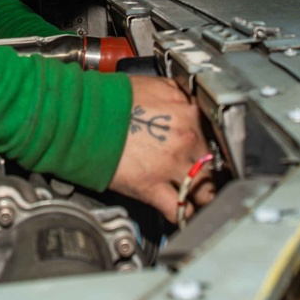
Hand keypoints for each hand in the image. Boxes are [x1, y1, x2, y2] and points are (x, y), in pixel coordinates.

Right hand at [108, 75, 216, 223]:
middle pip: (212, 164)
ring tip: (199, 199)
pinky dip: (184, 214)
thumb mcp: (156, 85)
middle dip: (209, 172)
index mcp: (188, 114)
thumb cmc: (113, 99)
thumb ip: (180, 95)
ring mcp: (170, 166)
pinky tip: (185, 213)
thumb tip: (191, 102)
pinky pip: (179, 209)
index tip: (213, 152)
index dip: (215, 145)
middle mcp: (185, 140)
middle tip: (205, 176)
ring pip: (201, 189)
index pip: (216, 136)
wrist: (83, 117)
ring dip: (201, 195)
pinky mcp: (151, 187)